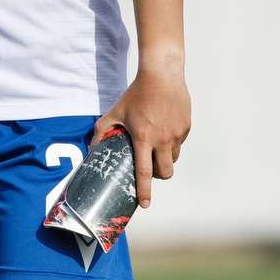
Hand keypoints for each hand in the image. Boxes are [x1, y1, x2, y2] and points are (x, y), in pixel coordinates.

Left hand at [92, 64, 189, 209]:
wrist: (162, 74)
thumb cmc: (137, 93)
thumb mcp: (116, 110)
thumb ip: (103, 129)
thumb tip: (92, 146)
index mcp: (143, 138)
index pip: (144, 172)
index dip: (144, 191)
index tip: (144, 204)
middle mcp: (162, 139)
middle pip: (164, 172)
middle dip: (157, 176)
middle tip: (150, 168)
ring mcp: (176, 134)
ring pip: (174, 158)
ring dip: (165, 159)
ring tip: (156, 147)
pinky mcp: (186, 127)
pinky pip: (180, 143)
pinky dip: (172, 143)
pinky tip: (164, 129)